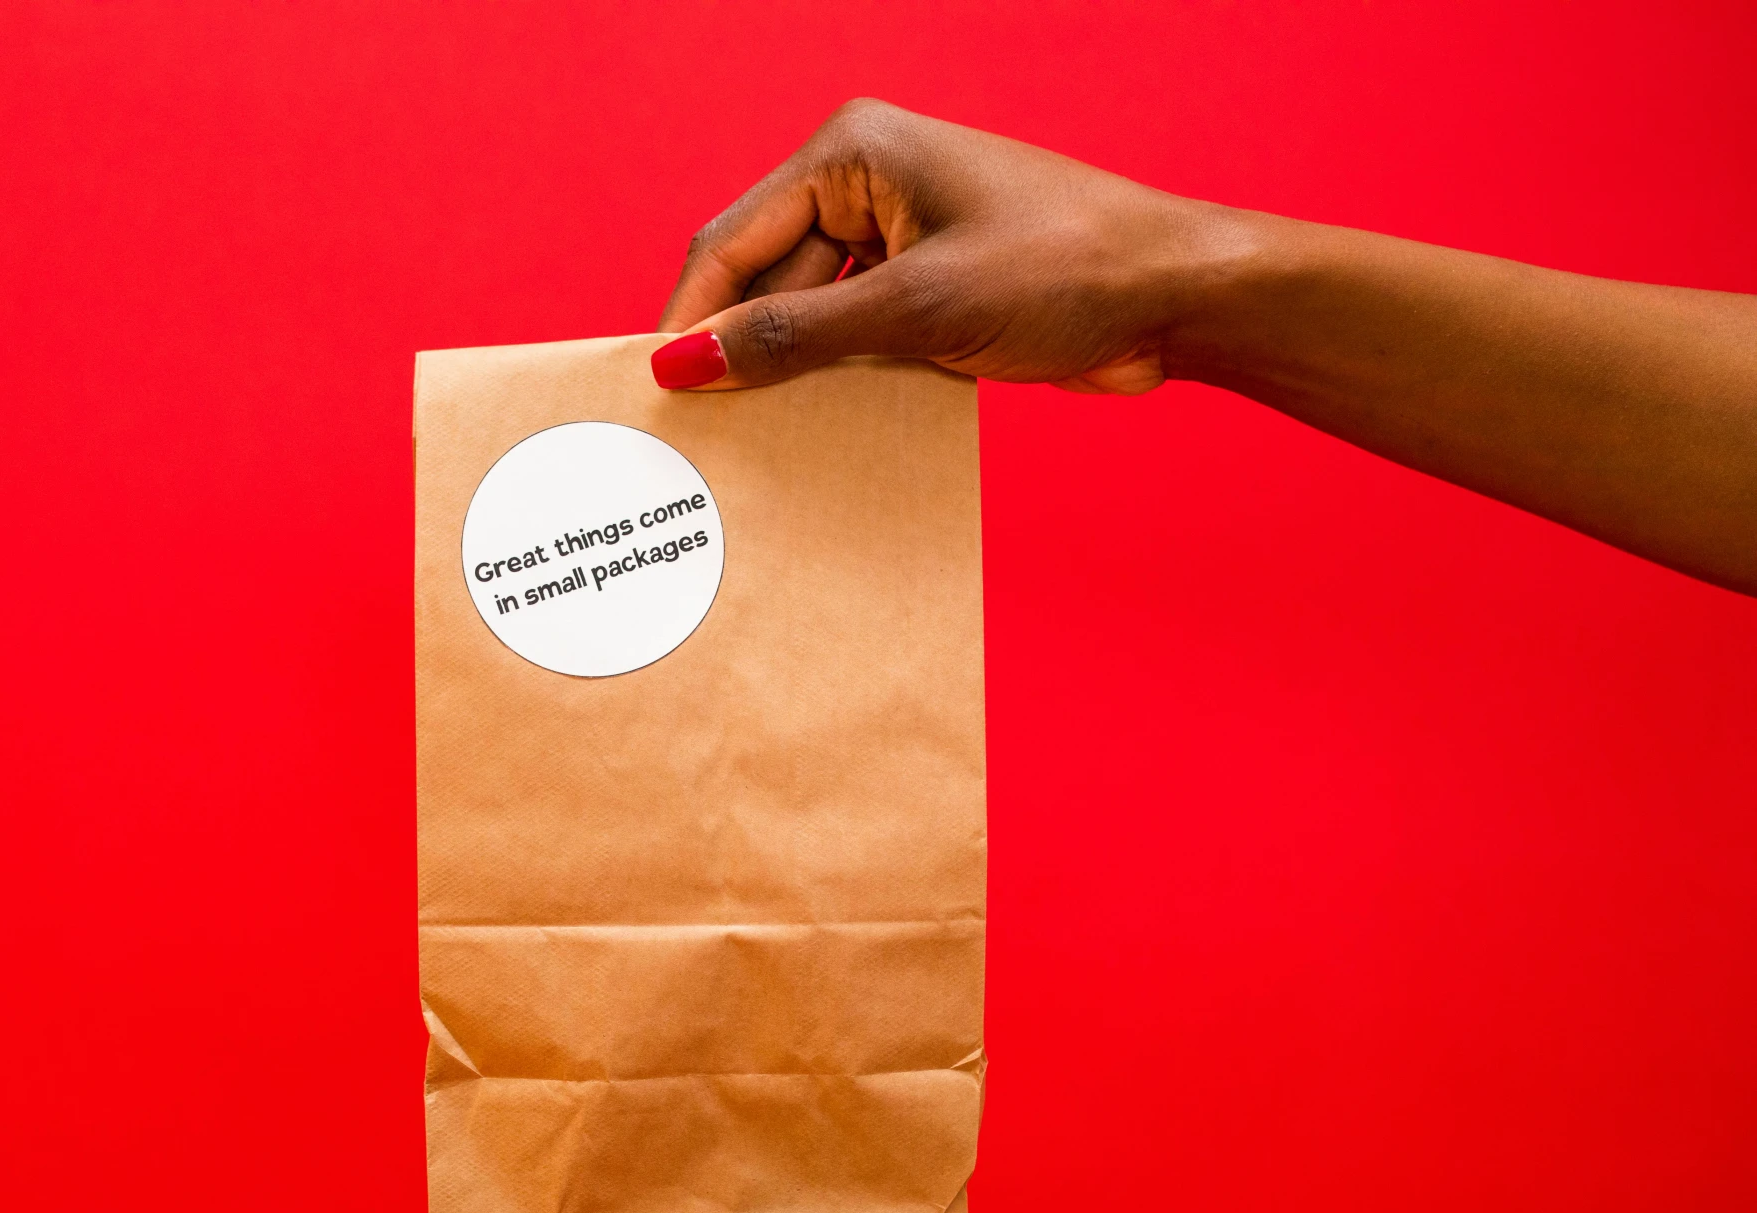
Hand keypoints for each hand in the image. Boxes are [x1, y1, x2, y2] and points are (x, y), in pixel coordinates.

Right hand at [653, 98, 1243, 394]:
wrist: (1178, 297)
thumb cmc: (1067, 268)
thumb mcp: (915, 308)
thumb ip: (793, 337)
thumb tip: (688, 363)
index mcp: (853, 151)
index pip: (733, 238)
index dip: (691, 317)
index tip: (655, 391)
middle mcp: (867, 184)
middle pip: (764, 279)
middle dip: (739, 349)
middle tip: (703, 432)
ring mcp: (900, 238)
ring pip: (807, 315)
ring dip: (790, 373)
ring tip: (758, 440)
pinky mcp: (928, 289)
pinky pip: (853, 337)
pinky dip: (836, 381)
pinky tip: (819, 431)